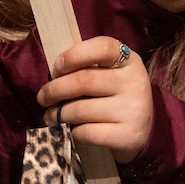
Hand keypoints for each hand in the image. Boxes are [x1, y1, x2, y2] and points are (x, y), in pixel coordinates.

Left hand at [41, 38, 152, 159]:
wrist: (141, 132)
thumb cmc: (115, 98)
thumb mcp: (111, 74)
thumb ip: (88, 68)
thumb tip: (53, 75)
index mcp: (130, 60)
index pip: (103, 47)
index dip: (74, 55)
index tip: (56, 67)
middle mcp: (135, 83)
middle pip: (84, 81)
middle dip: (55, 90)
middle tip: (42, 97)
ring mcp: (134, 110)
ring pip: (81, 110)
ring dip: (58, 114)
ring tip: (50, 115)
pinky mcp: (128, 136)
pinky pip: (87, 132)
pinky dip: (73, 132)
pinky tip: (72, 130)